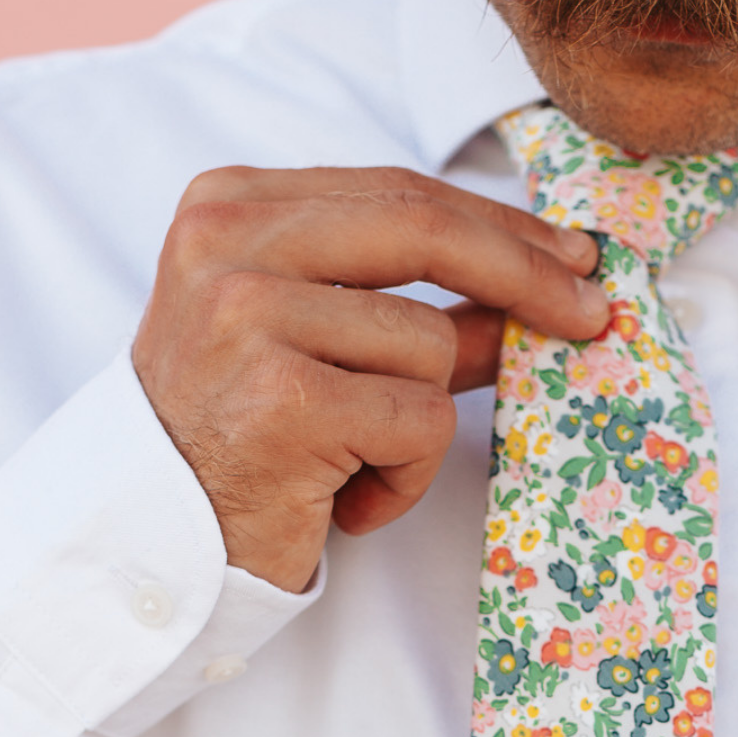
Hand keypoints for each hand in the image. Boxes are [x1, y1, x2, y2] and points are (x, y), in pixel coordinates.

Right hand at [133, 167, 607, 591]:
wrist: (145, 544)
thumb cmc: (233, 444)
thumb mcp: (311, 345)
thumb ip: (404, 306)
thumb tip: (535, 292)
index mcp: (230, 206)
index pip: (398, 192)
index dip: (501, 226)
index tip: (571, 256)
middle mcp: (228, 246)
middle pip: (426, 230)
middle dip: (527, 275)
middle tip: (592, 315)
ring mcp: (248, 318)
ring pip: (429, 345)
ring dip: (417, 424)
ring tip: (354, 466)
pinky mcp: (284, 401)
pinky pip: (418, 422)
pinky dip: (402, 478)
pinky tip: (345, 500)